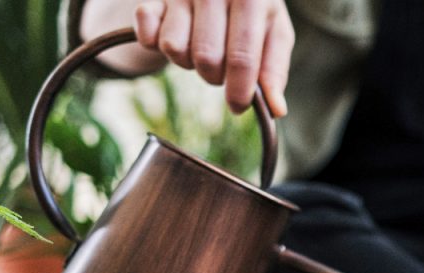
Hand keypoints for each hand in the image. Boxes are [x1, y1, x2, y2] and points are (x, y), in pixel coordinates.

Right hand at [133, 0, 294, 116]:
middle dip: (214, 75)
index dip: (239, 90)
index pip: (242, 57)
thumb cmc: (251, 13)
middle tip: (221, 65)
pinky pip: (147, 36)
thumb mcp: (273, 32)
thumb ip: (274, 69)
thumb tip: (276, 109)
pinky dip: (156, 45)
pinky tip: (175, 34)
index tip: (238, 107)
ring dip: (187, 61)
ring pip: (175, 50)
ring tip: (200, 45)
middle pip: (207, 59)